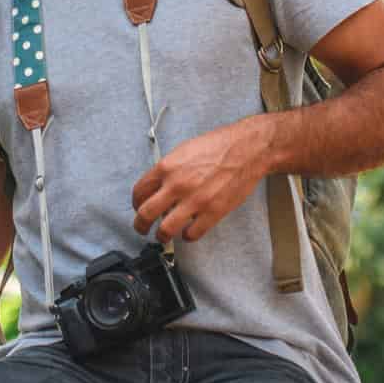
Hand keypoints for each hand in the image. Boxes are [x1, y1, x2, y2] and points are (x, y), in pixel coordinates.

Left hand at [130, 118, 274, 243]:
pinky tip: (188, 232)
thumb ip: (168, 169)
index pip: (139, 191)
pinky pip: (192, 234)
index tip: (139, 207)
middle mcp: (177, 184)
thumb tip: (158, 186)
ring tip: (163, 236)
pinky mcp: (212, 212)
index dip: (136, 203)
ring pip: (165, 229)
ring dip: (161, 236)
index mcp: (167, 167)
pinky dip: (187, 236)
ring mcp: (194, 200)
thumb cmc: (219, 146)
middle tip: (142, 228)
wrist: (247, 149)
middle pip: (145, 214)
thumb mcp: (184, 150)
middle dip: (140, 225)